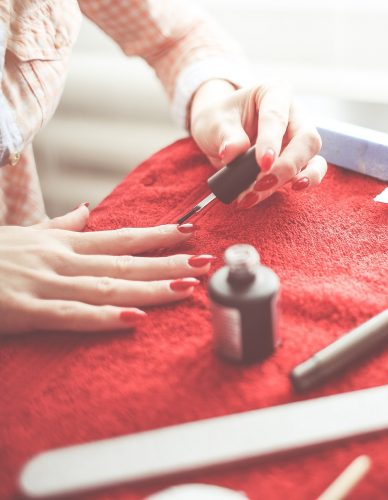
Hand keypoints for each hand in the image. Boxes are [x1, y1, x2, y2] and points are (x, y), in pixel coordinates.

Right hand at [0, 205, 213, 334]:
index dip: (158, 236)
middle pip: (126, 262)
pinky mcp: (24, 309)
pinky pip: (69, 315)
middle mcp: (62, 260)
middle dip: (169, 263)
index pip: (121, 239)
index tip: (190, 232)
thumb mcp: (25, 234)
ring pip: (107, 286)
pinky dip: (102, 317)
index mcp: (64, 244)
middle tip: (207, 261)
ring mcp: (44, 283)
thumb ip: (60, 227)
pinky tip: (133, 319)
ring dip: (150, 287)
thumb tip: (89, 212)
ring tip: (188, 287)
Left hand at [190, 80, 326, 207]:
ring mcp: (299, 139)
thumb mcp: (214, 122)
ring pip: (313, 158)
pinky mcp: (300, 160)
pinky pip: (312, 172)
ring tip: (269, 190)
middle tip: (262, 183)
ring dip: (293, 178)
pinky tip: (292, 191)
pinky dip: (303, 184)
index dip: (271, 141)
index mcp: (274, 94)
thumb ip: (225, 135)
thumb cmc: (219, 120)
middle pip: (306, 139)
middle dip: (287, 165)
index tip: (262, 164)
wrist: (220, 132)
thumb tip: (231, 153)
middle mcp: (294, 115)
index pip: (277, 117)